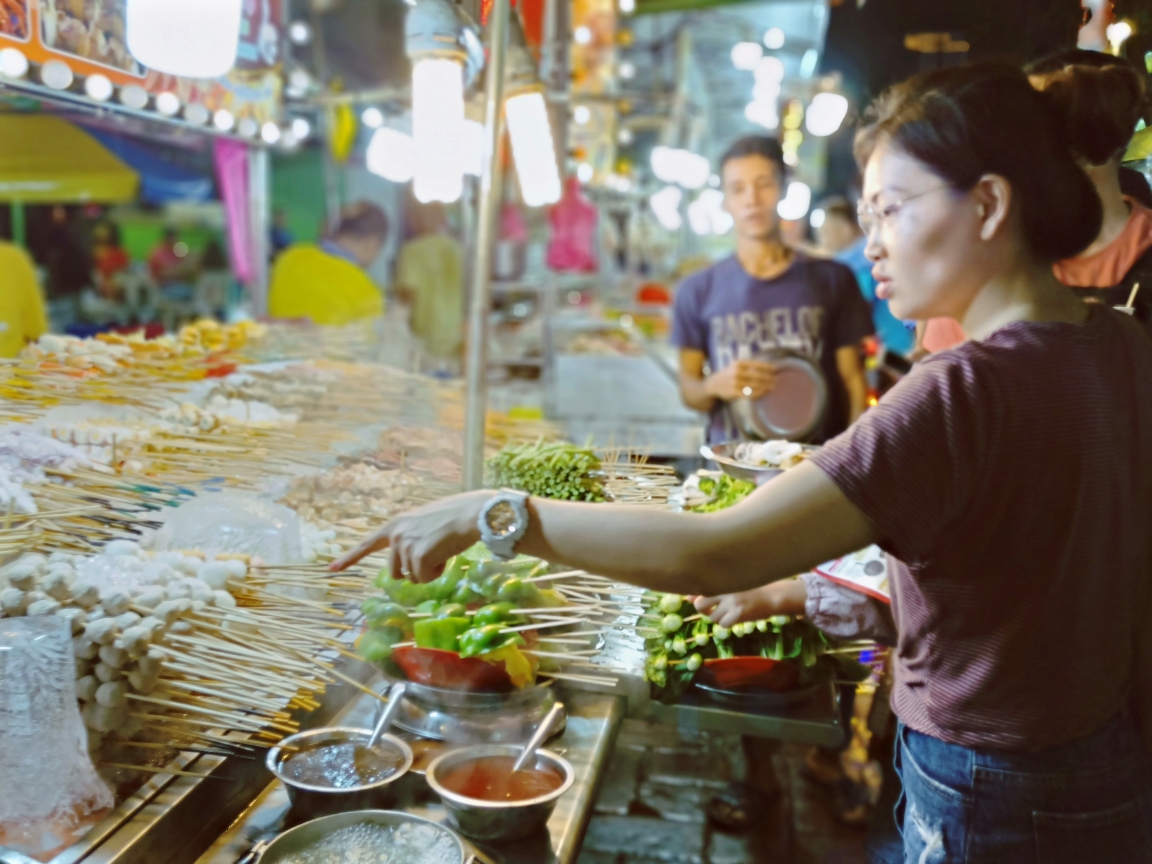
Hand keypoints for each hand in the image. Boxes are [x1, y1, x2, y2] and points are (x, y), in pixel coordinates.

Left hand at [329, 490, 488, 579]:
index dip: (349, 558)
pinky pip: (424, 579)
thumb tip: (411, 566)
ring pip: (412, 577)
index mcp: (395, 524)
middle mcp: (395, 535)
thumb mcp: (425, 523)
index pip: (367, 544)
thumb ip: (412, 538)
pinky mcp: (417, 556)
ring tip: (442, 549)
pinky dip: (437, 572)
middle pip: (396, 572)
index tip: (331, 569)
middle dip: (415, 570)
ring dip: (428, 570)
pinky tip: (445, 555)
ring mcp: (405, 546)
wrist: (472, 513)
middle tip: (434, 553)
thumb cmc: (456, 516)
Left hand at [693, 579, 807, 627]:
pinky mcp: (738, 613)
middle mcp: (724, 589)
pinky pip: (723, 624)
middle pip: (699, 604)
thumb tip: (688, 598)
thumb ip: (712, 588)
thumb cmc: (752, 588)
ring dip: (718, 617)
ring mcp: (731, 601)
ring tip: (728, 613)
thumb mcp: (732, 584)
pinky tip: (734, 618)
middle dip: (703, 609)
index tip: (694, 598)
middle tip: (713, 609)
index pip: (699, 589)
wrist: (773, 595)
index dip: (694, 596)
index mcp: (721, 579)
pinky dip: (727, 623)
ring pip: (712, 617)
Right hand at [705, 360, 775, 401]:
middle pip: (757, 375)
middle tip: (776, 380)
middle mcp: (736, 372)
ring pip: (754, 385)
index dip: (767, 367)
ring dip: (765, 386)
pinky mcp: (733, 392)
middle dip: (768, 378)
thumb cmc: (728, 374)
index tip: (775, 369)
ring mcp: (734, 383)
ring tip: (772, 387)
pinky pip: (749, 393)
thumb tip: (766, 368)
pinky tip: (763, 392)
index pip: (756, 364)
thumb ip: (748, 366)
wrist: (713, 384)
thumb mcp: (735, 366)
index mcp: (738, 363)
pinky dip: (758, 393)